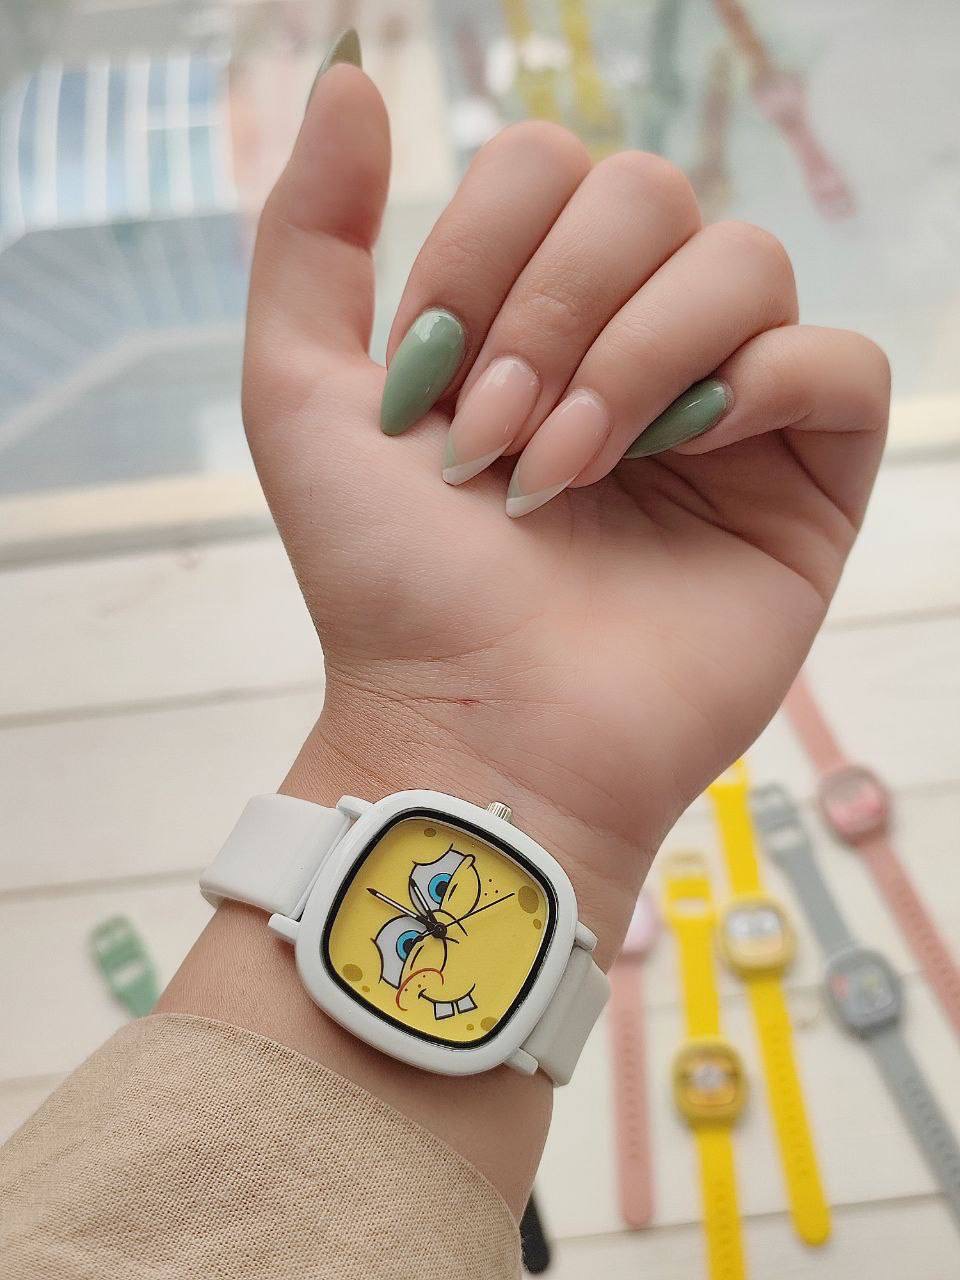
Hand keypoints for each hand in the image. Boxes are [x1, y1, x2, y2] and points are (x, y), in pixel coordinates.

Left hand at [242, 56, 888, 964]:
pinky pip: (836, 362)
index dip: (484, 250)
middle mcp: (634, 344)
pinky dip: (761, 385)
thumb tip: (347, 75)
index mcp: (533, 316)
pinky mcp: (806, 481)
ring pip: (740, 260)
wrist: (473, 729)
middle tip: (500, 441)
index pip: (551, 169)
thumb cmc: (390, 585)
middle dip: (555, 307)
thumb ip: (308, 235)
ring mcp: (727, 410)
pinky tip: (687, 461)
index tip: (432, 387)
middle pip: (648, 193)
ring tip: (568, 475)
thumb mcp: (301, 398)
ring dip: (637, 357)